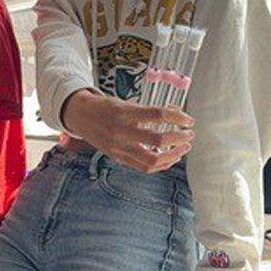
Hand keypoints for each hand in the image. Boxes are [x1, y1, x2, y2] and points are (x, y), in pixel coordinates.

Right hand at [62, 89, 194, 172]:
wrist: (80, 116)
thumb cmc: (104, 108)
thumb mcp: (124, 102)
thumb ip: (147, 111)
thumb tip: (175, 113)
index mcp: (124, 113)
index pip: (158, 115)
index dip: (178, 117)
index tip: (189, 120)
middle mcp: (121, 132)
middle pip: (158, 140)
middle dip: (179, 138)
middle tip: (189, 134)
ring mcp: (119, 148)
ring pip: (153, 160)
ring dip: (174, 154)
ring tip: (184, 148)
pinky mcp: (118, 158)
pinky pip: (144, 167)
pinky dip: (161, 164)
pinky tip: (171, 158)